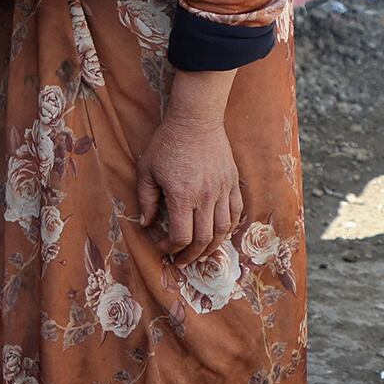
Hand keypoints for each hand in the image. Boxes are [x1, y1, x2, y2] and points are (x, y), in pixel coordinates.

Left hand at [135, 113, 241, 264]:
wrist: (196, 121)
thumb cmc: (167, 144)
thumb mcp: (147, 170)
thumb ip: (146, 199)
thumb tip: (146, 223)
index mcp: (182, 196)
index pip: (181, 236)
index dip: (171, 248)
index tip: (163, 248)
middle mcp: (206, 197)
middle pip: (203, 239)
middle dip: (191, 256)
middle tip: (181, 261)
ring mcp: (223, 191)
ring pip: (223, 230)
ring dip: (212, 247)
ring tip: (200, 254)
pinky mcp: (233, 183)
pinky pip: (237, 213)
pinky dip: (230, 228)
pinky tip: (219, 233)